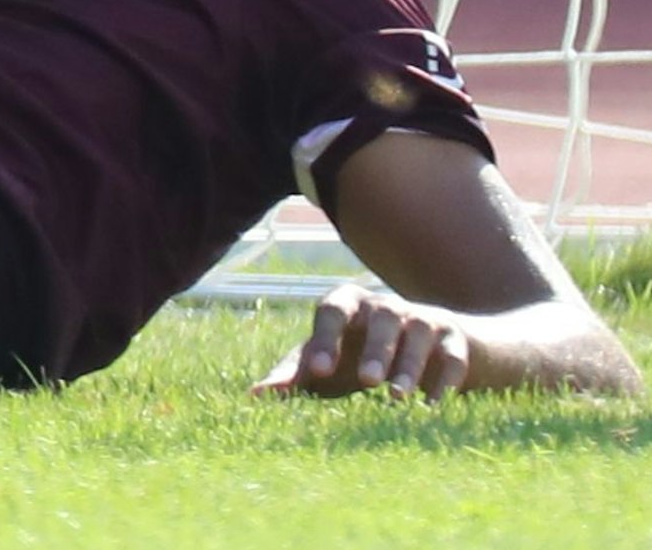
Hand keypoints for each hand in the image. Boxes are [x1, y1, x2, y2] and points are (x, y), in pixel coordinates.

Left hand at [253, 282, 471, 400]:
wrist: (430, 349)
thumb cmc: (364, 355)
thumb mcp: (332, 361)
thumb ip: (297, 374)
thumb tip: (256, 395)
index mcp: (349, 304)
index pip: (332, 309)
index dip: (324, 338)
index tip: (317, 372)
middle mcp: (385, 306)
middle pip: (380, 317)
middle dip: (373, 348)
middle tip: (366, 381)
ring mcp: (423, 319)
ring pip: (417, 334)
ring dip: (408, 364)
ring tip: (397, 396)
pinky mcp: (455, 340)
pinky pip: (453, 357)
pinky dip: (444, 381)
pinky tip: (434, 407)